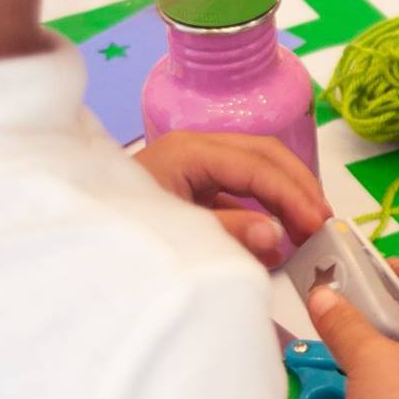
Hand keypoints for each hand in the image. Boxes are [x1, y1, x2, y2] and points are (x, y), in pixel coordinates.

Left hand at [133, 132, 329, 265]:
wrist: (74, 250)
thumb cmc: (121, 233)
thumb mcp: (176, 234)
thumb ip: (228, 234)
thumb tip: (277, 236)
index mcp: (190, 152)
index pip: (258, 165)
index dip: (293, 194)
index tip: (318, 226)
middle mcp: (196, 149)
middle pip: (265, 155)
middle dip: (299, 186)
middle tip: (324, 223)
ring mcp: (195, 166)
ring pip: (258, 167)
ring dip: (288, 194)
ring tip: (311, 227)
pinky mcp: (194, 186)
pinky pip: (242, 188)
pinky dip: (267, 206)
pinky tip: (281, 230)